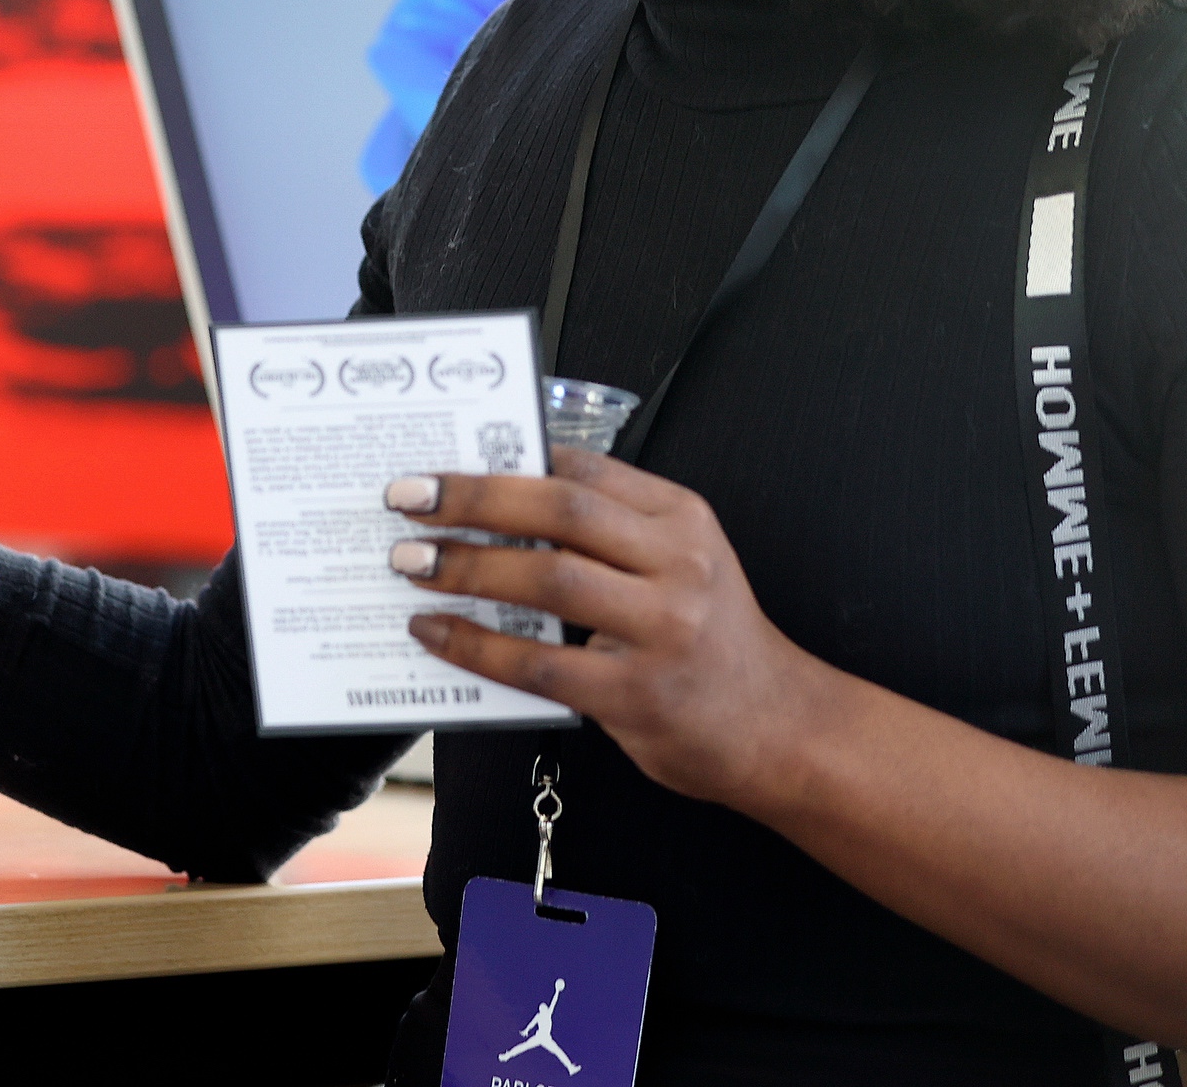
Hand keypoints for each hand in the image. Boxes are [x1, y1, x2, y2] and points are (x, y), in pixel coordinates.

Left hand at [382, 452, 839, 809]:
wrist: (779, 728)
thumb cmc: (710, 639)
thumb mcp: (680, 563)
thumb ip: (608, 532)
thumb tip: (496, 505)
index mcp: (681, 518)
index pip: (583, 468)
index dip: (506, 458)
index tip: (442, 460)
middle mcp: (678, 564)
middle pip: (560, 509)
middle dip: (472, 498)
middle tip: (406, 498)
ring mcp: (661, 629)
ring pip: (547, 578)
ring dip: (466, 566)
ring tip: (410, 562)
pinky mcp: (636, 694)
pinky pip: (538, 663)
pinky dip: (475, 644)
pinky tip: (433, 633)